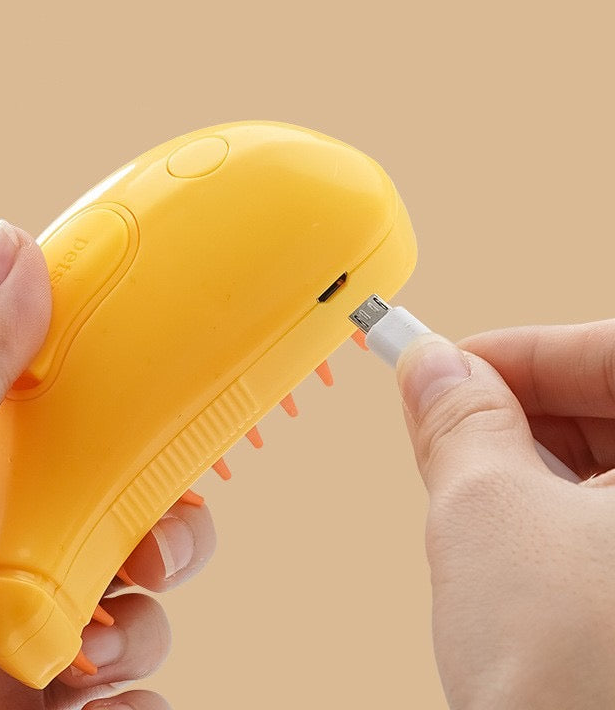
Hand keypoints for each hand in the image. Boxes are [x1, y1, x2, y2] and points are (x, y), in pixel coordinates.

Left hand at [0, 220, 215, 709]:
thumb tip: (15, 244)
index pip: (88, 435)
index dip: (145, 428)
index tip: (189, 424)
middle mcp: (15, 553)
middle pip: (136, 522)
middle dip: (170, 536)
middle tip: (156, 550)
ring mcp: (32, 631)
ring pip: (145, 611)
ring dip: (148, 630)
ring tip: (97, 659)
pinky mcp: (47, 699)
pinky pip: (133, 693)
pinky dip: (136, 699)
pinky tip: (98, 704)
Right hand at [396, 325, 614, 708]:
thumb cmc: (575, 686)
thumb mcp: (487, 517)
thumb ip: (457, 420)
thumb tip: (430, 367)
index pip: (613, 351)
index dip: (520, 350)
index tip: (445, 362)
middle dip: (521, 410)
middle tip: (446, 426)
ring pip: (614, 467)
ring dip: (535, 466)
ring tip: (477, 498)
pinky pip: (614, 524)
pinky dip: (561, 515)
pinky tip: (518, 542)